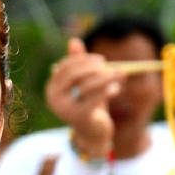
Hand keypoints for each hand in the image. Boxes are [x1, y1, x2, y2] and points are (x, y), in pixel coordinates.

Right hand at [45, 38, 119, 156]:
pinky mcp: (77, 117)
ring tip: (122, 73)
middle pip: (73, 74)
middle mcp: (53, 97)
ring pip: (85, 85)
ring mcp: (63, 108)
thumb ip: (79, 63)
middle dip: (93, 67)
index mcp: (52, 87)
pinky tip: (116, 88)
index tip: (102, 60)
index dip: (84, 60)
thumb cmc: (89, 105)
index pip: (65, 66)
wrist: (93, 135)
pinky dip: (106, 92)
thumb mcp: (85, 83)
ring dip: (106, 77)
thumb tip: (74, 40)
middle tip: (110, 66)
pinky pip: (92, 100)